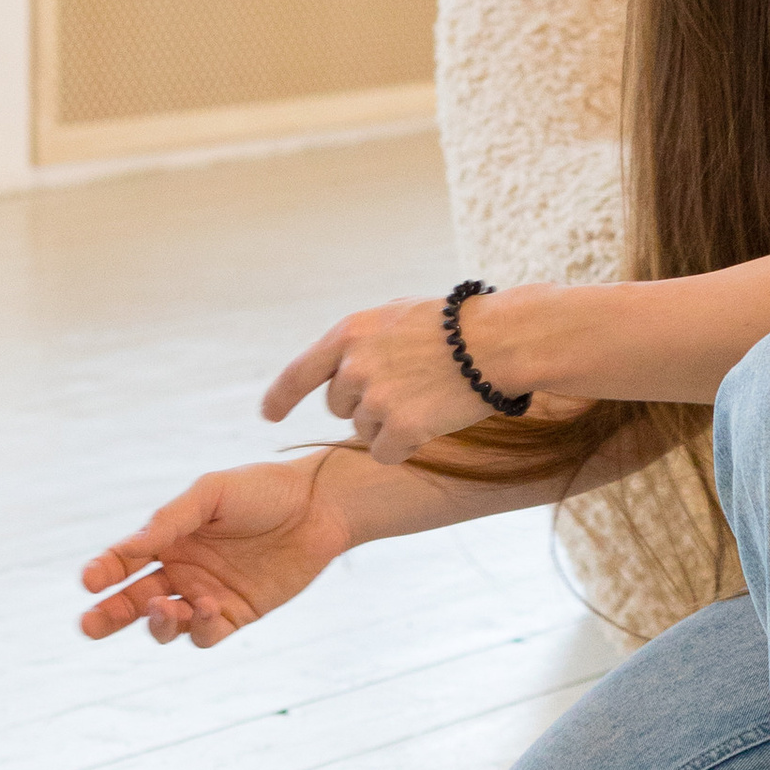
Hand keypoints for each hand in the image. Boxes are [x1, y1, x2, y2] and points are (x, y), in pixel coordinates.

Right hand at [78, 451, 356, 649]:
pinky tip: (205, 607)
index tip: (88, 580)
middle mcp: (183, 570)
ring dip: (156, 623)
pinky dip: (198, 627)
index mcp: (169, 537)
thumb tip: (132, 546)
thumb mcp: (211, 493)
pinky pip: (206, 634)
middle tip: (88, 625)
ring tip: (159, 608)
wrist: (320, 507)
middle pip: (134, 601)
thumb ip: (172, 519)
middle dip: (108, 615)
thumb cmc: (263, 490)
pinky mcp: (237, 615)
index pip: (125, 559)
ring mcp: (207, 595)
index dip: (103, 571)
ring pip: (166, 624)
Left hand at [261, 298, 493, 465]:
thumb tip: (339, 369)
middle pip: (339, 408)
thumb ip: (362, 342)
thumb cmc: (456, 326)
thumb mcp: (396, 316)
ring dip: (390, 425)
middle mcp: (354, 366)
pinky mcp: (401, 428)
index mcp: (349, 333)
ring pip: (364, 432)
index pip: (298, 373)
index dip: (280, 397)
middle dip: (364, 405)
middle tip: (408, 387)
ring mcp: (376, 398)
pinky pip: (385, 454)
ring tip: (428, 396)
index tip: (269, 415)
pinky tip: (433, 420)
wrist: (500, 340)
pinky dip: (405, 446)